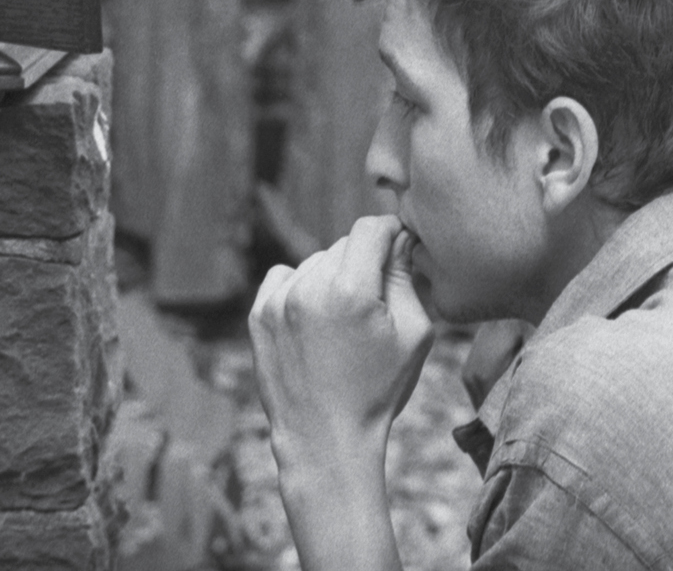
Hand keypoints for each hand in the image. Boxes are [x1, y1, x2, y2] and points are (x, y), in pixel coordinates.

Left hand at [249, 214, 434, 484]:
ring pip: (317, 261)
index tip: (399, 246)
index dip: (391, 232)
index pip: (371, 228)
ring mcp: (278, 302)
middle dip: (364, 262)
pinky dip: (302, 287)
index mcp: (350, 290)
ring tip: (342, 322)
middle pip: (345, 245)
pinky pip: (286, 275)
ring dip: (333, 277)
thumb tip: (399, 238)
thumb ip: (406, 276)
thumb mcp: (414, 333)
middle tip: (373, 304)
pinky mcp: (258, 316)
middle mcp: (309, 288)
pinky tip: (315, 319)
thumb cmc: (379, 390)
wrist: (326, 442)